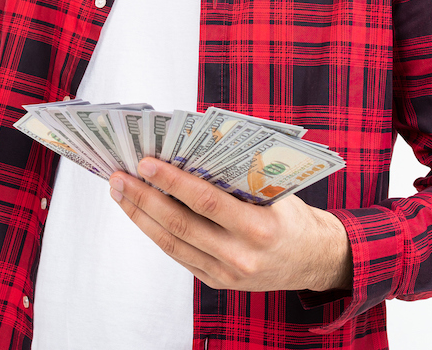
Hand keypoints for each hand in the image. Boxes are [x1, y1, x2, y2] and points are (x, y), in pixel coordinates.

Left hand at [109, 158, 352, 291]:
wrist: (312, 259)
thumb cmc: (290, 215)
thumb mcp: (275, 191)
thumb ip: (238, 176)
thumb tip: (189, 150)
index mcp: (260, 228)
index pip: (206, 202)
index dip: (172, 182)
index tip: (146, 163)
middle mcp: (241, 256)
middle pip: (179, 224)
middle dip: (144, 198)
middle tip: (120, 176)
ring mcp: (226, 274)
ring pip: (172, 243)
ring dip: (140, 215)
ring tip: (121, 192)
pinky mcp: (216, 282)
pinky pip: (178, 255)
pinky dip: (155, 231)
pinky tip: (141, 212)